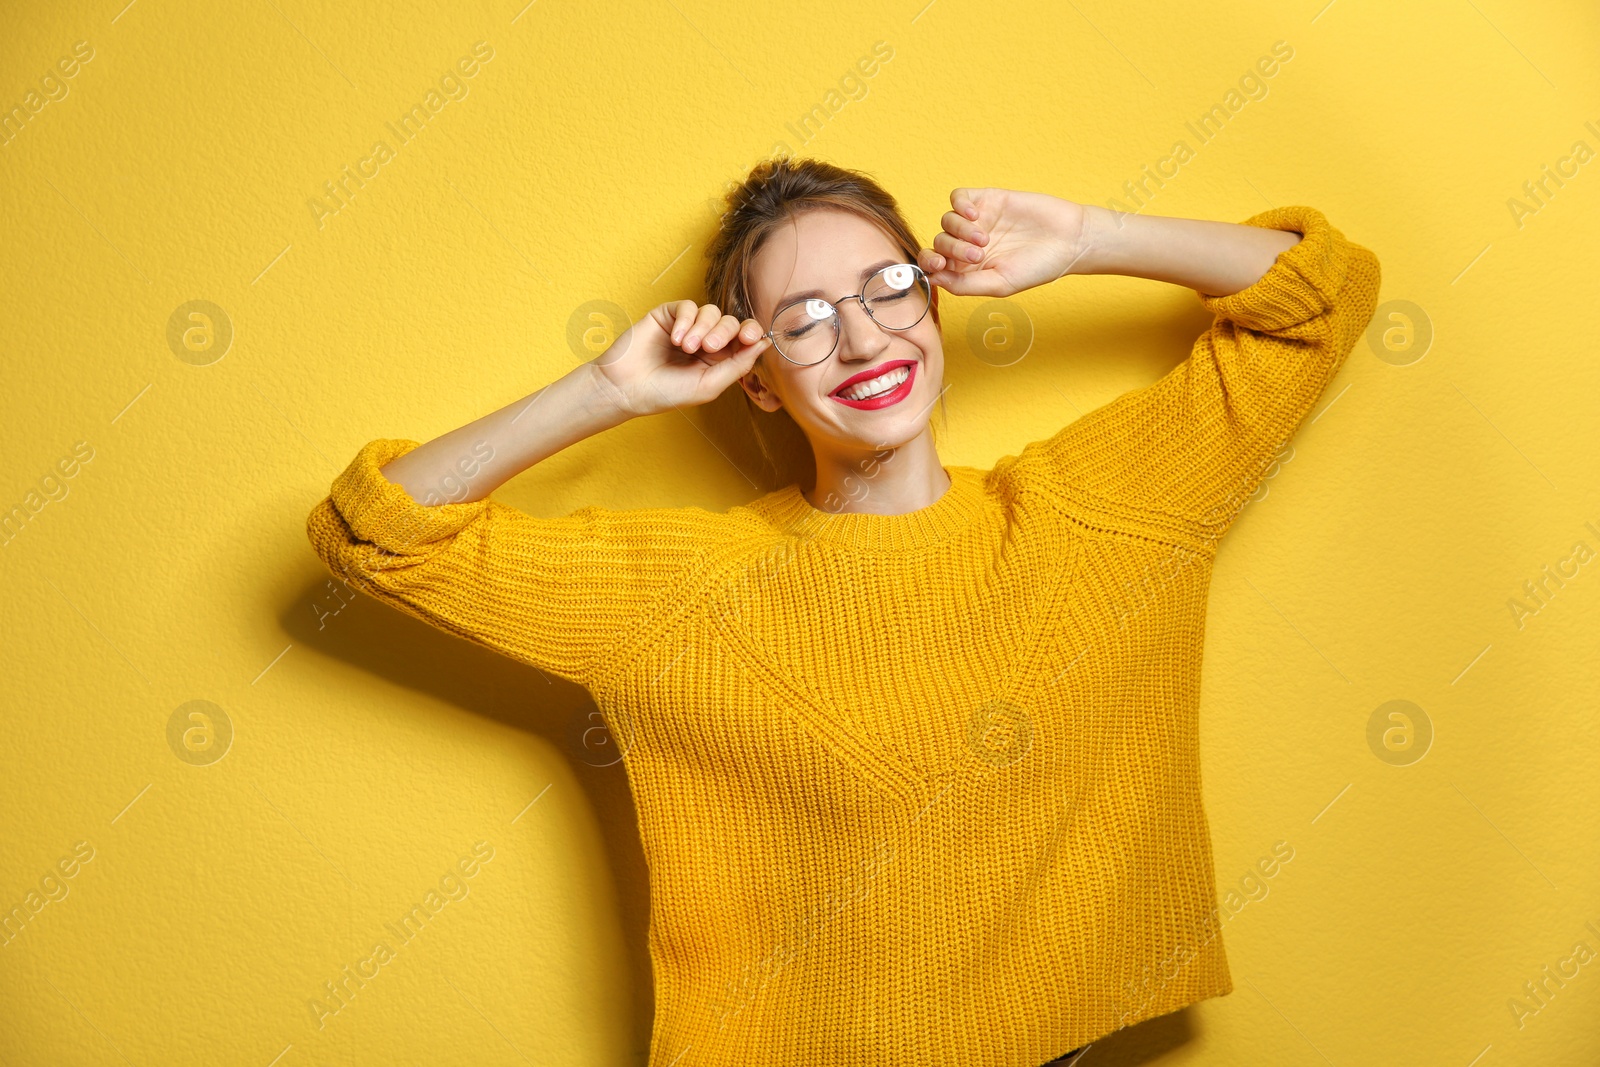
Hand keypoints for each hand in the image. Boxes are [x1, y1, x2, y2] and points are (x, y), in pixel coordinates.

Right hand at [592, 300, 771, 417]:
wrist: (627, 388)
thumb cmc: (667, 392)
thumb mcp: (710, 384)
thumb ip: (738, 364)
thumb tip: (765, 344)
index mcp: (719, 359)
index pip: (744, 338)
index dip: (751, 333)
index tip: (750, 337)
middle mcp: (706, 340)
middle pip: (730, 323)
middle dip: (724, 332)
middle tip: (707, 348)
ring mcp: (688, 326)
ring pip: (711, 311)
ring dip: (702, 328)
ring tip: (686, 347)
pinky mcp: (669, 315)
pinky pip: (688, 306)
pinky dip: (686, 320)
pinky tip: (676, 338)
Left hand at [917, 188, 1088, 297]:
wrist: (1068, 240)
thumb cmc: (1037, 267)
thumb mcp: (999, 284)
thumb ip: (964, 284)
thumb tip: (932, 279)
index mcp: (967, 269)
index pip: (934, 265)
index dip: (929, 264)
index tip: (939, 265)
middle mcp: (967, 244)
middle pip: (939, 243)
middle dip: (952, 250)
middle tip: (978, 254)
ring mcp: (976, 221)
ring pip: (947, 221)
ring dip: (960, 231)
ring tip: (985, 239)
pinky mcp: (987, 200)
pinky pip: (959, 197)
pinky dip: (960, 204)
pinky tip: (975, 215)